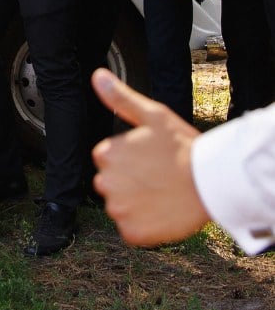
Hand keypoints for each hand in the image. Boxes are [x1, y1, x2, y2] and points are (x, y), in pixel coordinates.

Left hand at [91, 68, 205, 244]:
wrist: (211, 182)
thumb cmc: (184, 146)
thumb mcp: (152, 115)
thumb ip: (120, 98)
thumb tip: (97, 76)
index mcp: (106, 153)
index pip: (109, 159)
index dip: (131, 159)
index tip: (152, 159)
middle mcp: (105, 182)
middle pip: (111, 184)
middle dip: (130, 181)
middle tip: (159, 176)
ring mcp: (118, 209)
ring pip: (121, 207)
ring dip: (137, 204)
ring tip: (163, 193)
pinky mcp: (131, 233)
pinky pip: (131, 230)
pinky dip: (144, 225)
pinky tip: (162, 212)